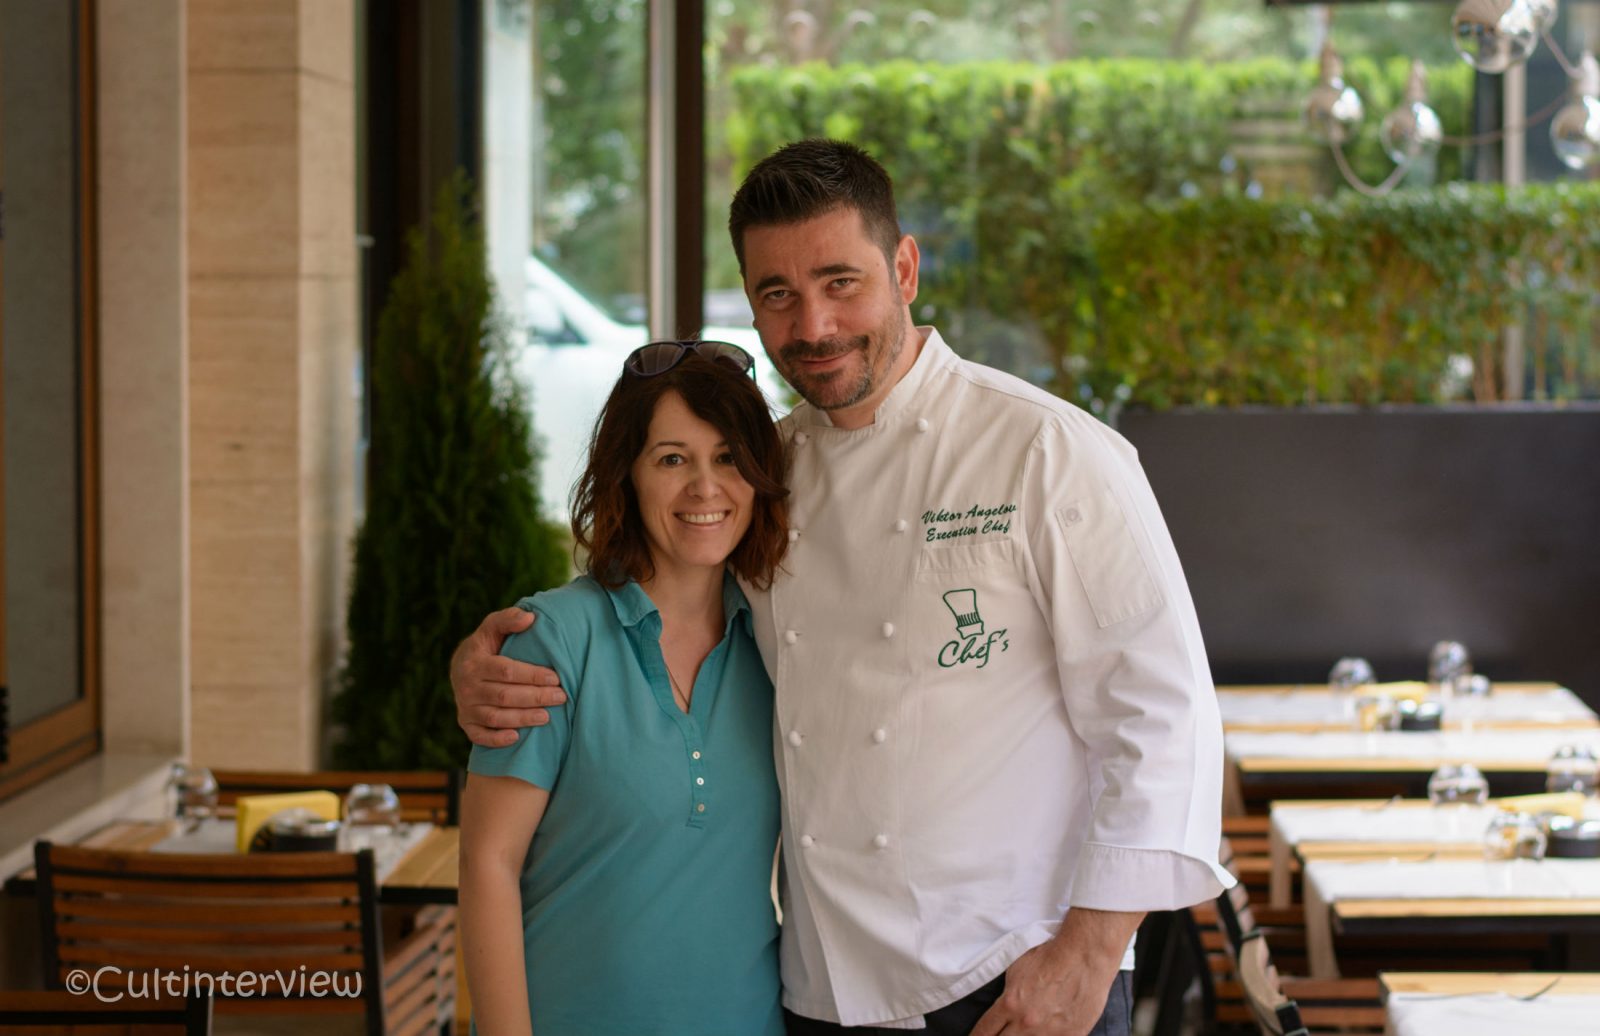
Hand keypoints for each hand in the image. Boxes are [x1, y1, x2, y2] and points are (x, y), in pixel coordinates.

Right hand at [452, 607, 566, 746]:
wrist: (460, 667)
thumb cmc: (486, 646)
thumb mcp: (492, 627)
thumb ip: (508, 620)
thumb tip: (530, 618)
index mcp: (474, 662)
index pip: (506, 671)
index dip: (532, 675)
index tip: (555, 677)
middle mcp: (466, 686)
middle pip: (504, 696)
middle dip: (535, 697)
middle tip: (560, 697)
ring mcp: (465, 706)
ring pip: (495, 717)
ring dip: (522, 718)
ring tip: (547, 716)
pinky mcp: (465, 723)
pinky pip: (479, 736)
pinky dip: (497, 739)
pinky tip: (517, 737)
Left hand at [970, 908, 1139, 1035]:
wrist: (1084, 955)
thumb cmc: (1051, 956)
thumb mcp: (1016, 970)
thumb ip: (1007, 995)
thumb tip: (1001, 1011)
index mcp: (1010, 1004)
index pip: (985, 1031)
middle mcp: (1027, 1023)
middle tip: (1000, 1034)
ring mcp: (1051, 1032)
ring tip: (1026, 1030)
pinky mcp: (1072, 1035)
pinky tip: (1047, 1032)